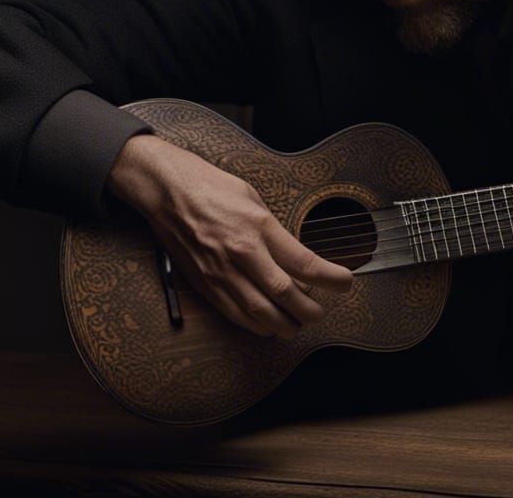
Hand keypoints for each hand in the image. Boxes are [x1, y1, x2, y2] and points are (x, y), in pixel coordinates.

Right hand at [107, 134, 352, 336]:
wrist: (166, 191)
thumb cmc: (211, 188)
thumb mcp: (254, 199)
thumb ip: (274, 231)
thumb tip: (294, 257)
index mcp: (258, 226)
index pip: (304, 262)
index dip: (330, 278)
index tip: (345, 283)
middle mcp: (241, 253)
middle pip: (285, 294)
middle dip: (309, 309)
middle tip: (320, 312)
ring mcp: (221, 271)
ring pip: (259, 312)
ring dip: (283, 324)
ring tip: (297, 324)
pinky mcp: (204, 284)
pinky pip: (234, 313)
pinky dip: (255, 324)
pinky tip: (267, 325)